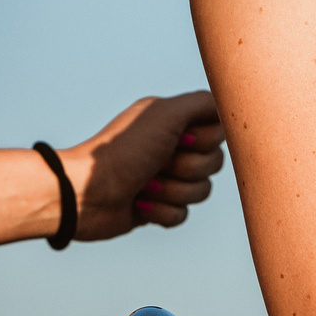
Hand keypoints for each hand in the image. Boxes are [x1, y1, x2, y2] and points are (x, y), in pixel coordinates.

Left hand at [63, 92, 226, 239]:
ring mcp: (164, 176)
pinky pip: (183, 214)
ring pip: (202, 191)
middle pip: (214, 163)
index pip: (218, 130)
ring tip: (146, 186)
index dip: (205, 140)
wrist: (88, 193)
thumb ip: (203, 103)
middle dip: (187, 168)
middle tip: (158, 163)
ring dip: (173, 191)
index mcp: (172, 120)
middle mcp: (170, 144)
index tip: (181, 138)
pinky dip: (162, 211)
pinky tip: (139, 204)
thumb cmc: (124, 150)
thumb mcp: (165, 114)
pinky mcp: (158, 206)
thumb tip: (227, 101)